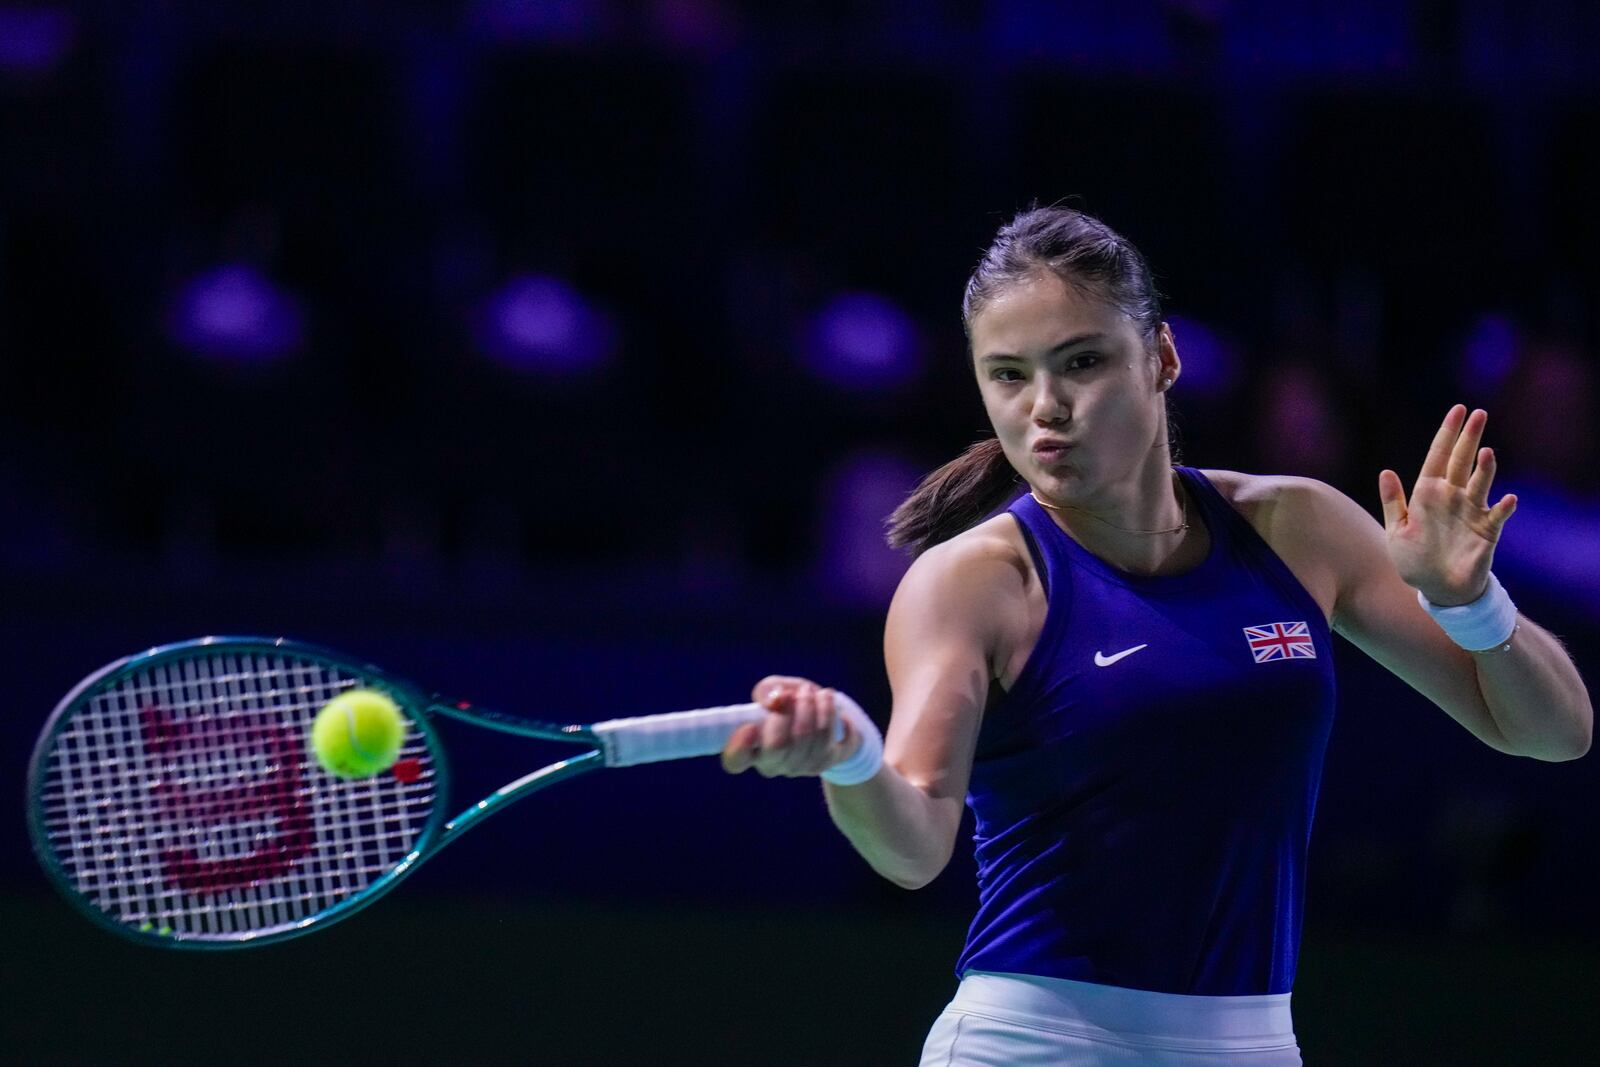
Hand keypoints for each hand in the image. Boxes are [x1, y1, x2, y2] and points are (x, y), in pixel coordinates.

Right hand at [720, 676, 858, 777]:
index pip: (735, 760)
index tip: (750, 726)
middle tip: (794, 694)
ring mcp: (799, 767)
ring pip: (806, 738)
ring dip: (811, 706)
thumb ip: (768, 690)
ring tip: (815, 692)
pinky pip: (828, 736)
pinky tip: (827, 702)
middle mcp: (772, 763)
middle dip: (788, 712)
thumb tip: (775, 700)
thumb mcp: (776, 689)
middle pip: (777, 745)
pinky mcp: (825, 762)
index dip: (739, 747)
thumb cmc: (792, 703)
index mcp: (751, 747)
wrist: (828, 714)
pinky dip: (829, 712)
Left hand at [1378, 405, 1517, 605]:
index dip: (1447, 434)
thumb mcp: (1396, 531)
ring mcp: (1471, 512)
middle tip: (1479, 413)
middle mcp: (1452, 497)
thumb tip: (1386, 472)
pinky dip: (1503, 508)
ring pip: (1480, 483)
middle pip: (1461, 461)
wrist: (1437, 589)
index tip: (1458, 410)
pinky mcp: (1487, 531)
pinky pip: (1497, 516)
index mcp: (1428, 493)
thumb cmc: (1414, 559)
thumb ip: (1393, 502)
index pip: (1438, 456)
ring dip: (1485, 469)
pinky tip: (1508, 499)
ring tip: (1486, 451)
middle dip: (1469, 437)